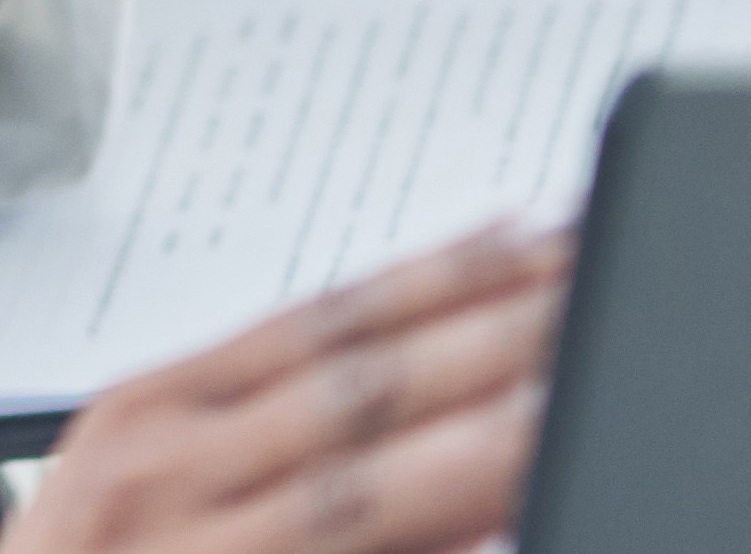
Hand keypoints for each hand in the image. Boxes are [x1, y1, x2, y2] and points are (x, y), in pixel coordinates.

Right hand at [0, 224, 567, 553]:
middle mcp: (164, 464)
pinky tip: (515, 511)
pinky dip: (440, 536)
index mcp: (150, 412)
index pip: (324, 316)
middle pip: (362, 374)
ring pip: (368, 467)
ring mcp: (192, 542)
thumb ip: (284, 453)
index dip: (447, 269)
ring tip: (588, 361)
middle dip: (495, 320)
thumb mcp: (150, 501)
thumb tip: (442, 408)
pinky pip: (342, 552)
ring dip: (489, 416)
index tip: (544, 229)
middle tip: (601, 268)